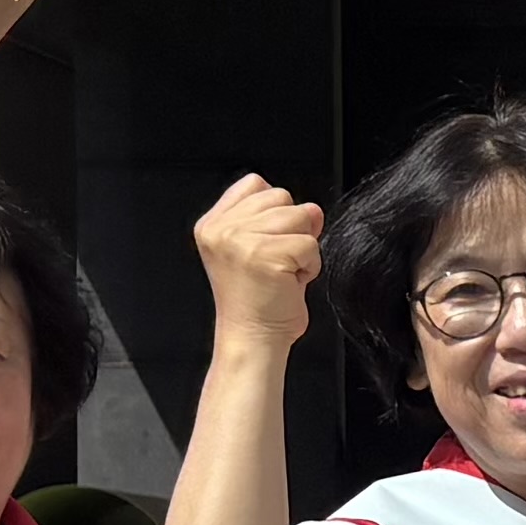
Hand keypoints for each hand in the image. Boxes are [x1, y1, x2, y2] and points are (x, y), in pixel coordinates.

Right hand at [196, 177, 322, 353]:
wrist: (253, 340)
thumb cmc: (257, 303)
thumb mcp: (255, 250)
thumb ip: (277, 220)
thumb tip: (312, 209)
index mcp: (213, 224)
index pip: (255, 183)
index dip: (275, 211)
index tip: (268, 243)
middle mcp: (221, 229)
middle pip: (281, 196)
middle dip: (291, 229)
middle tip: (275, 264)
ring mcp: (240, 239)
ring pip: (299, 216)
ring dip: (302, 248)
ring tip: (282, 273)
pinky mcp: (264, 254)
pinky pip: (310, 244)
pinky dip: (310, 266)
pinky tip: (290, 284)